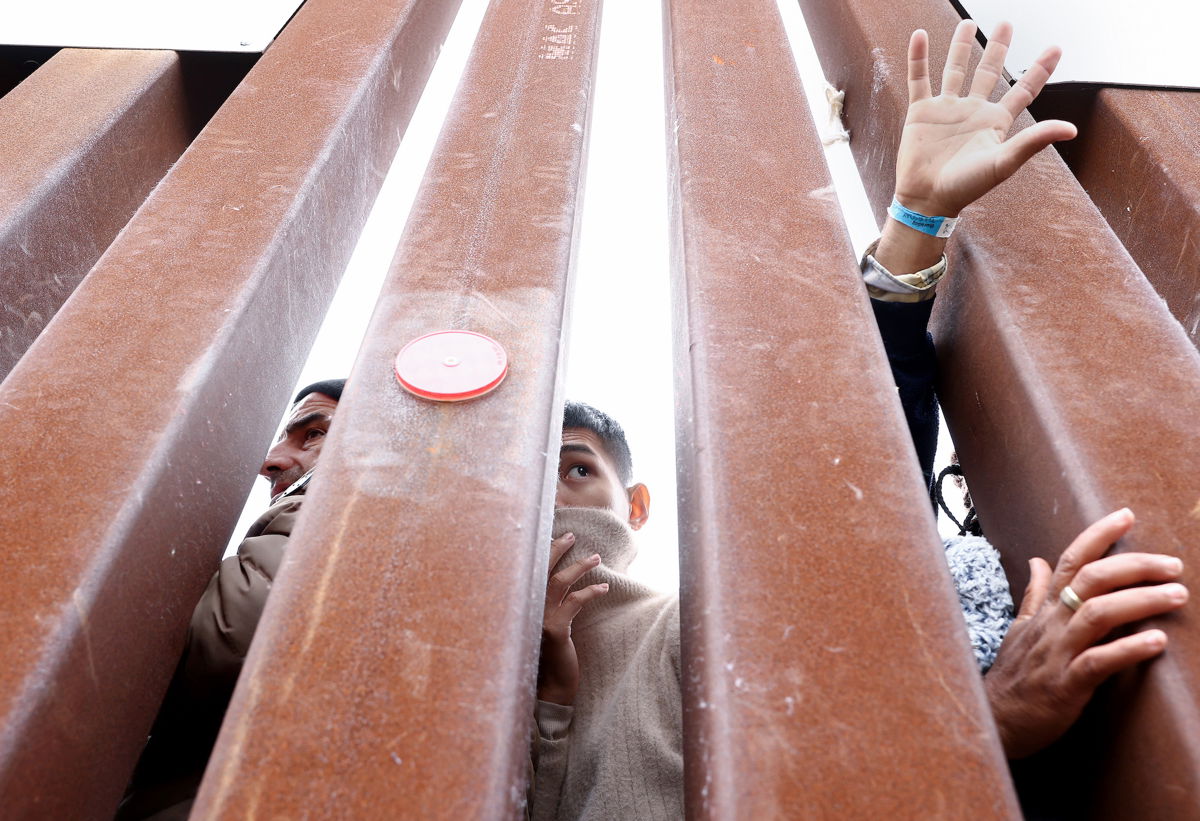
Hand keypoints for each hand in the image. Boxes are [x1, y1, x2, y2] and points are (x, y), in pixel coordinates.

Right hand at [537, 532, 608, 705]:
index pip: (531, 571)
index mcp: (524, 606)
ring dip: (579, 566)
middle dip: (556, 549)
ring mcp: (539, 619)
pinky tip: (603, 588)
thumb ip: (548, 604)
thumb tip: (562, 580)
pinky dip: (590, 592)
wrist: (552, 687)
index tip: (556, 536)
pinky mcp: (555, 630)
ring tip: (596, 558)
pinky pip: (575, 602)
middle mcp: (527, 609)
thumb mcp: (547, 625)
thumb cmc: (551, 654)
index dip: (542, 552)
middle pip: (540, 569)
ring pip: (559, 581)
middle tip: (571, 535)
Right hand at [894, 20, 1075, 218]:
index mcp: (995, 122)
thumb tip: (1072, 128)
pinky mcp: (920, 112)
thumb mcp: (1004, 163)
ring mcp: (946, 110)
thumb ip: (1034, 141)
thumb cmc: (966, 187)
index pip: (1023, 90)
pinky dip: (918, 58)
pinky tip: (920, 36)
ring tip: (968, 23)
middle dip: (998, 48)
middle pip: (988, 72)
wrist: (927, 199)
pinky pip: (919, 79)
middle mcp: (972, 111)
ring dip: (960, 47)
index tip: (1056, 47)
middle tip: (1006, 24)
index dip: (1040, 70)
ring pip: (954, 70)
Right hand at [983, 509, 1186, 758]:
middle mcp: (1051, 624)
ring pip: (1098, 614)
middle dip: (1134, 566)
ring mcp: (1058, 653)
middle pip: (1092, 580)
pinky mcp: (1066, 685)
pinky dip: (1128, 650)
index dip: (1098, 536)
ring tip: (1176, 595)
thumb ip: (1035, 594)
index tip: (1126, 516)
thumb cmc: (1013, 675)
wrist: (995, 720)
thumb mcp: (1020, 628)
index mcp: (1044, 610)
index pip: (1071, 560)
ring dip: (1140, 601)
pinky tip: (1157, 642)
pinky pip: (1098, 662)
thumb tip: (1039, 560)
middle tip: (1172, 565)